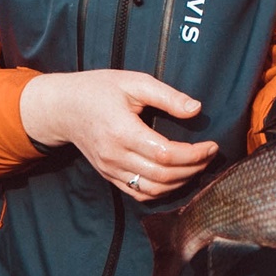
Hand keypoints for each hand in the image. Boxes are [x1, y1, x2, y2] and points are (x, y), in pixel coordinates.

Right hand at [20, 70, 216, 199]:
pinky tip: (177, 176)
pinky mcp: (108, 175)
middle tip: (210, 155)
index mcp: (122, 132)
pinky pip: (138, 194)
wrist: (63, 107)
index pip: (166, 155)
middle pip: (162, 176)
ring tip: (198, 165)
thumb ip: (167, 96)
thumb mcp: (134, 82)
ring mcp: (110, 170)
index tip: (212, 145)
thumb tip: (196, 109)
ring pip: (152, 190)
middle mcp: (115, 156)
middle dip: (193, 168)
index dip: (194, 154)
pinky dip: (162, 190)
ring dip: (181, 182)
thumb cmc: (99, 89)